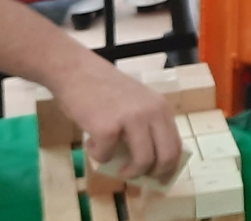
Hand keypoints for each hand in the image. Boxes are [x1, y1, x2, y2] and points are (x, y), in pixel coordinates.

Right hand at [51, 57, 182, 182]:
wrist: (75, 70)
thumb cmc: (102, 88)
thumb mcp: (135, 103)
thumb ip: (145, 125)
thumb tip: (149, 163)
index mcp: (160, 107)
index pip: (175, 145)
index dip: (169, 167)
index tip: (160, 180)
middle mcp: (151, 112)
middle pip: (166, 157)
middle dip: (153, 175)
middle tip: (138, 177)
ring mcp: (131, 119)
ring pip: (142, 161)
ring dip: (128, 171)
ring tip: (115, 166)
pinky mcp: (108, 128)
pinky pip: (107, 156)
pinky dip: (98, 156)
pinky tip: (91, 142)